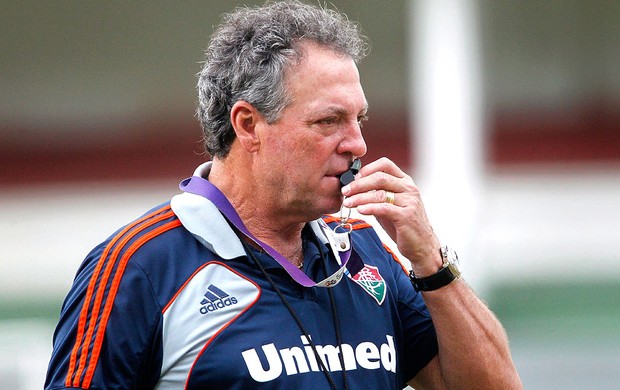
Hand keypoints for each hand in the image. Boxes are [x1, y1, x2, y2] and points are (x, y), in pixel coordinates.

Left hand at [341, 157, 441, 275]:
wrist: (422, 245)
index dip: (366, 169)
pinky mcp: (406, 216)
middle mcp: (409, 188)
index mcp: (405, 181)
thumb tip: (354, 187)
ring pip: (380, 193)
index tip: (352, 178)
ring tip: (347, 202)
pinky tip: (360, 210)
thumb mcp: (390, 204)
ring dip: (360, 197)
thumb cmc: (403, 225)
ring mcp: (409, 201)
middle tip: (345, 191)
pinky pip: (384, 208)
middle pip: (380, 177)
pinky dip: (369, 208)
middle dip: (358, 184)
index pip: (385, 165)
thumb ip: (377, 194)